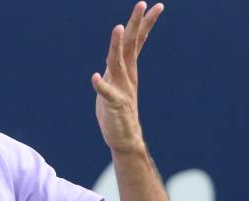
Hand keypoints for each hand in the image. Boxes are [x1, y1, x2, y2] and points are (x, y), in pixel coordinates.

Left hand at [92, 2, 162, 154]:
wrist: (125, 138)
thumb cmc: (117, 111)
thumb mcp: (116, 83)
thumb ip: (116, 67)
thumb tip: (115, 50)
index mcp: (128, 70)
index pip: (137, 42)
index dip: (144, 24)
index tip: (154, 6)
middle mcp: (127, 76)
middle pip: (131, 45)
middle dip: (136, 24)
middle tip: (142, 4)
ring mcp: (121, 89)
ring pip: (118, 63)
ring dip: (116, 46)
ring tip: (117, 28)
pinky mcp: (113, 105)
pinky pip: (106, 93)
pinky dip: (101, 86)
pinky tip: (94, 78)